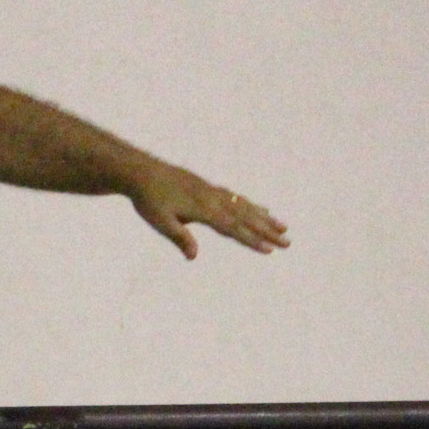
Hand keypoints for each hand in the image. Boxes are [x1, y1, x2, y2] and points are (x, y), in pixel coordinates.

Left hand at [130, 163, 288, 258]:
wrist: (141, 171)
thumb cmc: (148, 199)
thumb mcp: (160, 221)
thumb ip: (179, 237)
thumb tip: (193, 257)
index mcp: (203, 209)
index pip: (232, 228)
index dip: (251, 240)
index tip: (270, 250)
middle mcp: (212, 198)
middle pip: (245, 217)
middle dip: (267, 231)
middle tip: (288, 242)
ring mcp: (212, 191)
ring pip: (244, 205)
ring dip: (264, 217)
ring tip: (283, 226)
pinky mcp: (208, 186)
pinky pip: (235, 197)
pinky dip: (250, 204)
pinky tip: (259, 208)